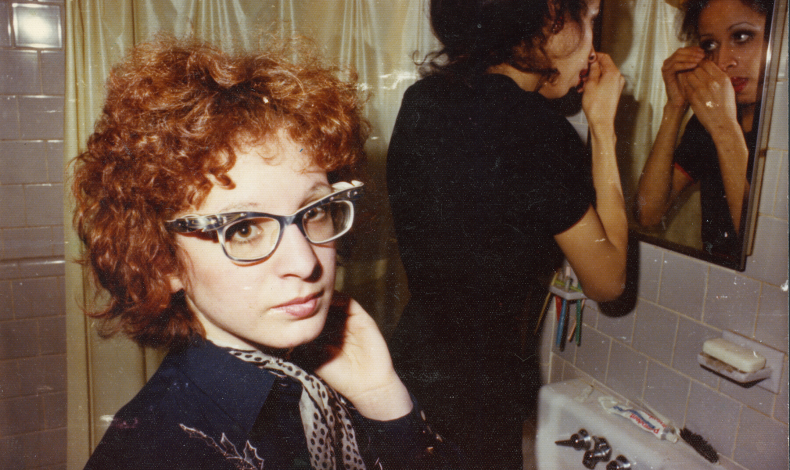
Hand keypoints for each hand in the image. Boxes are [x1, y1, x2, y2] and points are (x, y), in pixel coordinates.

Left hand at [293, 293, 411, 419]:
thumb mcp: (314, 358)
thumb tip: (291, 326)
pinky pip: (349, 303)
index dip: (302, 311)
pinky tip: (328, 300)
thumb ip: (304, 341)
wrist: (366, 385)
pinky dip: (338, 298)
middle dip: (312, 301)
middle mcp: (337, 327)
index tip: (289, 306)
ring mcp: (349, 322)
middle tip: (298, 295)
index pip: (312, 317)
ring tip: (311, 295)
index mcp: (325, 336)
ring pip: (335, 302)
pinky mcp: (362, 319)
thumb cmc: (339, 376)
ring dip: (324, 297)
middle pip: (323, 307)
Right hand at [582, 53, 624, 131]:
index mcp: (613, 73)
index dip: (593, 56)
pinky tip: (586, 89)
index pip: (604, 57)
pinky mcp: (613, 92)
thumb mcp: (590, 83)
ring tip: (581, 84)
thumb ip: (593, 69)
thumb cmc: (596, 106)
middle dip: (591, 69)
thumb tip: (592, 59)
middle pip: (603, 66)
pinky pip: (604, 82)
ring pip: (602, 75)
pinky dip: (595, 83)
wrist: (601, 122)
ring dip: (591, 77)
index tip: (585, 58)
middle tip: (580, 74)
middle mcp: (617, 78)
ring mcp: (616, 85)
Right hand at [662, 46, 705, 109]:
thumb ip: (697, 62)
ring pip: (677, 57)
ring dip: (689, 57)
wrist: (681, 100)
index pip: (685, 49)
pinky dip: (685, 64)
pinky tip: (693, 66)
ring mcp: (666, 68)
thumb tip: (706, 53)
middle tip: (702, 55)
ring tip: (699, 60)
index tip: (704, 51)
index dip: (694, 49)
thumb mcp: (694, 72)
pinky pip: (675, 66)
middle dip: (692, 52)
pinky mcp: (666, 74)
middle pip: (680, 51)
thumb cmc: (689, 87)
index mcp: (675, 60)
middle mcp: (669, 62)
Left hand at [677, 59, 738, 133]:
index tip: (701, 68)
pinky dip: (687, 87)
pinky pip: (686, 87)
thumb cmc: (726, 106)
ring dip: (690, 78)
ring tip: (694, 84)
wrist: (722, 122)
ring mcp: (701, 90)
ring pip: (689, 76)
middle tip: (696, 77)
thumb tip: (709, 68)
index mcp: (722, 78)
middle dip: (695, 71)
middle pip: (697, 68)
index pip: (707, 63)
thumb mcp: (728, 87)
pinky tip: (692, 91)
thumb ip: (718, 76)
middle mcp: (712, 82)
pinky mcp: (693, 98)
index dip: (702, 65)